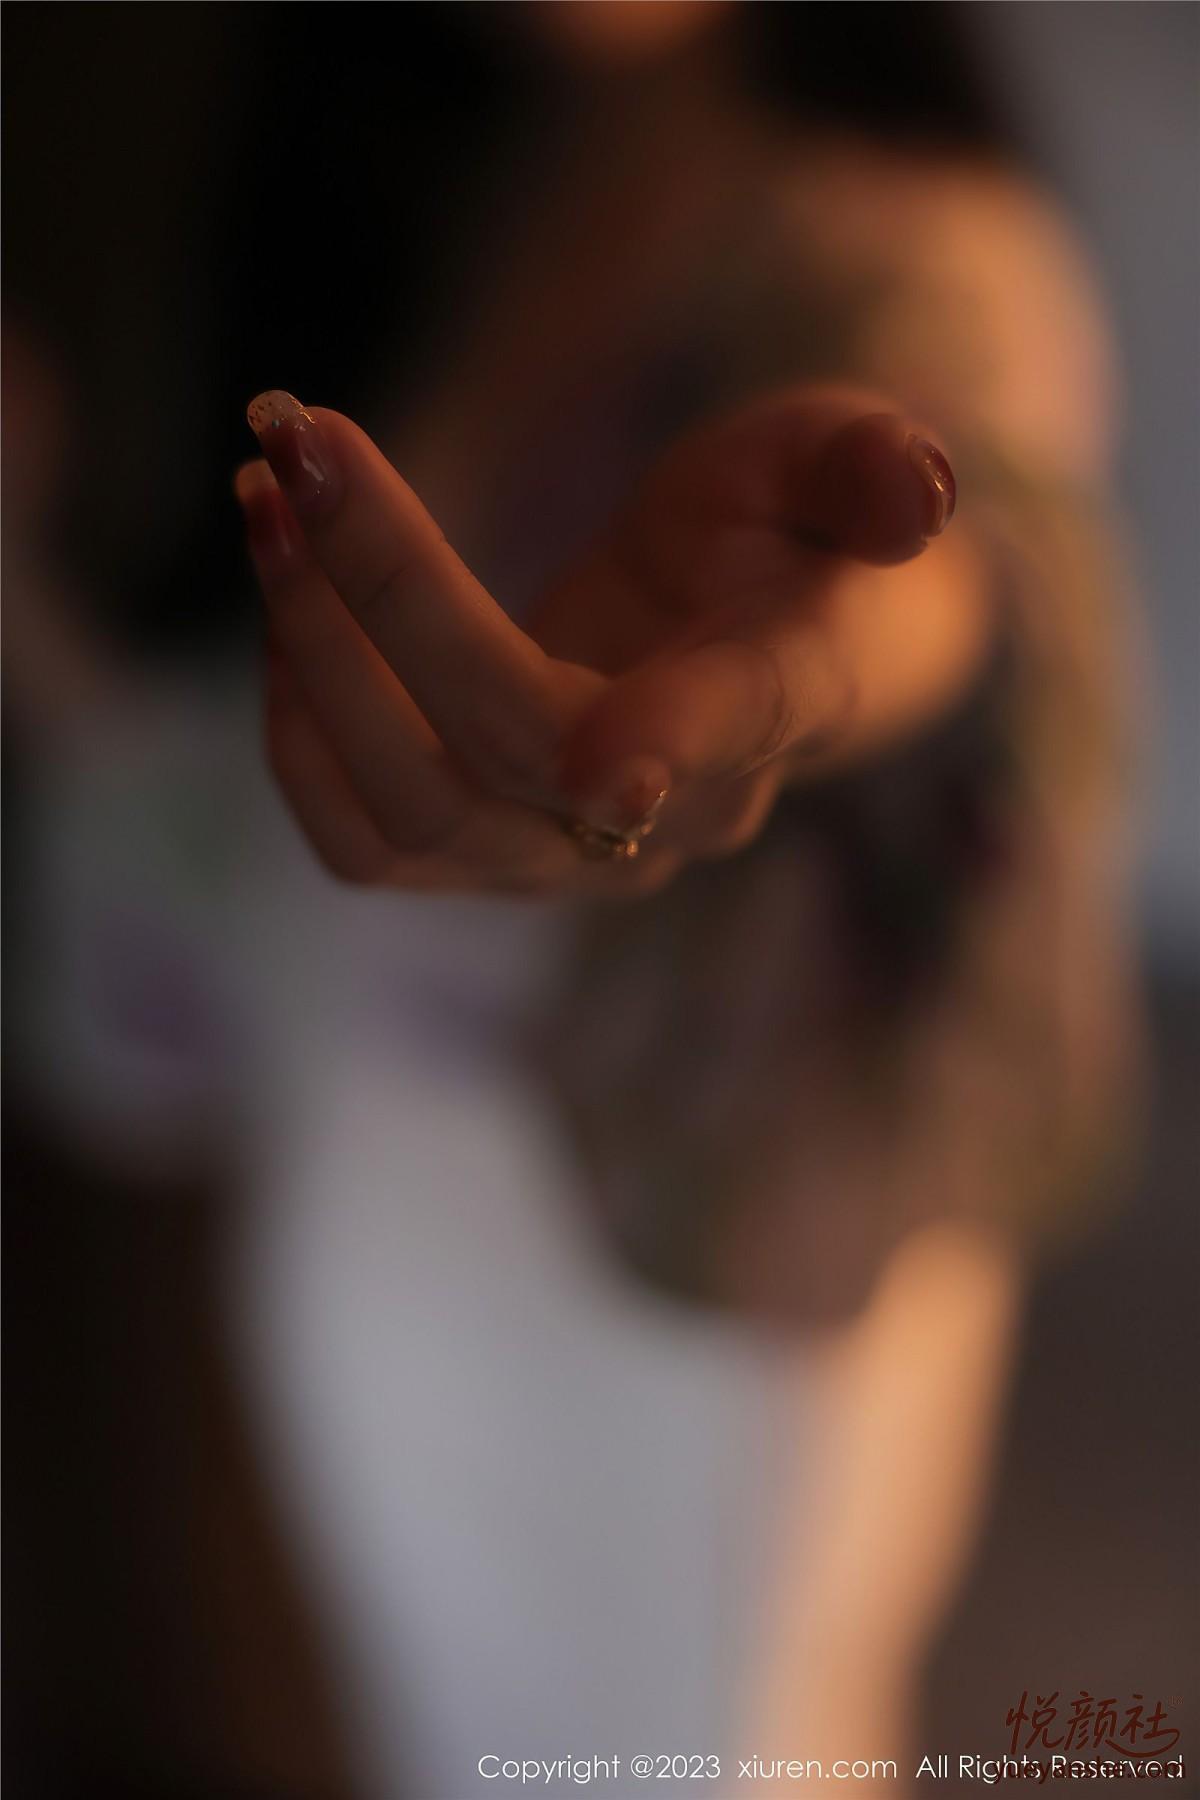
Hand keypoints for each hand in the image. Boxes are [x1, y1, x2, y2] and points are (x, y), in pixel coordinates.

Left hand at [238, 385, 980, 897]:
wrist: (738, 647)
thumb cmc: (788, 544)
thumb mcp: (830, 469)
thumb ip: (864, 469)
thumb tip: (921, 488)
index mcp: (778, 700)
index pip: (734, 729)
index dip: (669, 748)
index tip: (601, 768)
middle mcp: (671, 815)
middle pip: (510, 745)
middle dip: (386, 590)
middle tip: (297, 444)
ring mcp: (566, 858)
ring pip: (412, 814)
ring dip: (315, 660)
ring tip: (270, 505)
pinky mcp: (482, 859)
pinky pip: (362, 843)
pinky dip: (298, 730)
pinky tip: (290, 603)